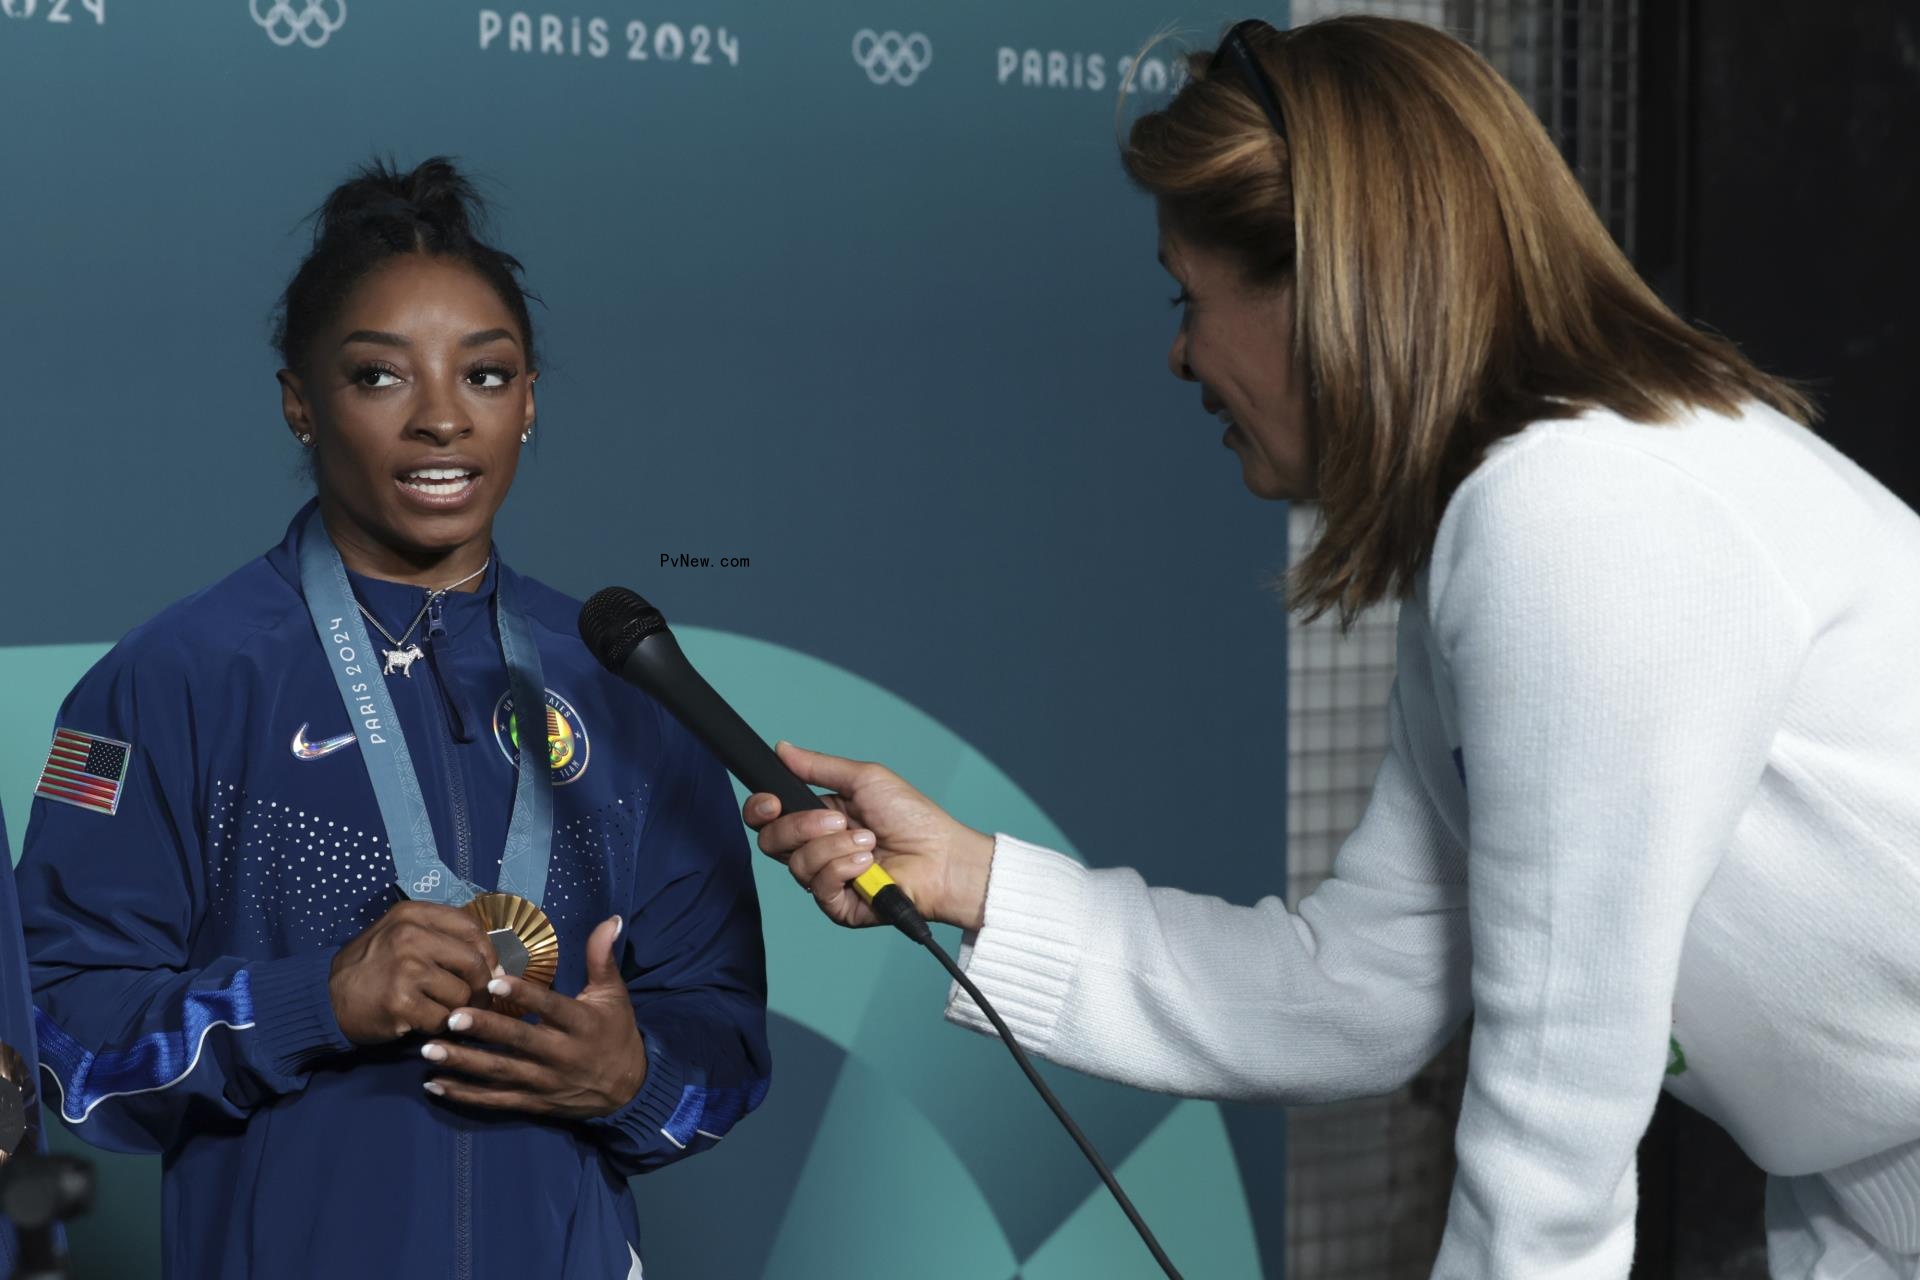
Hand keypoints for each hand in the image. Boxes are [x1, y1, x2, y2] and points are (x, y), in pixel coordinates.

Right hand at [329, 900, 501, 1044]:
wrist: (326, 999)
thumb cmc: (372, 967)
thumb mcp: (399, 934)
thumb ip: (442, 939)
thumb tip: (494, 965)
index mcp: (412, 914)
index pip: (472, 928)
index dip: (489, 953)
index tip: (490, 971)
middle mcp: (410, 936)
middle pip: (475, 963)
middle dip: (481, 987)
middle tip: (475, 1000)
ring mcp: (405, 969)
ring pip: (461, 995)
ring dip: (456, 1009)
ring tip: (437, 1009)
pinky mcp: (401, 1002)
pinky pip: (443, 1018)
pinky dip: (438, 1025)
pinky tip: (420, 1020)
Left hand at [420, 915, 647, 1118]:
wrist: (627, 1089)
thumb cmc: (616, 1032)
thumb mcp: (615, 994)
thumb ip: (603, 957)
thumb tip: (611, 919)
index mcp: (580, 1024)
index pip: (550, 1007)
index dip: (523, 995)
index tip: (493, 981)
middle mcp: (561, 1054)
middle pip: (518, 1041)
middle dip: (483, 1029)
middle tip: (450, 1016)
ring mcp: (544, 1082)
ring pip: (500, 1072)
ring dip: (463, 1062)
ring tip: (428, 1051)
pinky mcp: (532, 1103)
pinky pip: (495, 1100)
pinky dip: (464, 1094)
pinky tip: (435, 1085)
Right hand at [743, 741, 994, 931]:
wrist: (942, 855)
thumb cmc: (912, 816)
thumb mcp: (864, 779)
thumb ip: (818, 767)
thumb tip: (781, 748)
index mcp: (817, 818)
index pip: (769, 818)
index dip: (761, 809)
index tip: (772, 802)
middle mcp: (816, 849)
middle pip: (771, 841)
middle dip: (800, 826)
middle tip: (838, 819)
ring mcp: (826, 879)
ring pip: (796, 864)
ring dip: (834, 846)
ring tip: (868, 840)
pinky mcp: (838, 906)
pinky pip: (819, 887)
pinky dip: (843, 868)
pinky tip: (867, 862)